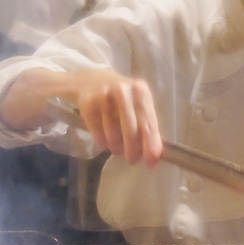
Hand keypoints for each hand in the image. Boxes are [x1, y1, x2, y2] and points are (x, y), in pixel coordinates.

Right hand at [0, 68, 163, 165]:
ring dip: (116, 147)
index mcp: (141, 91)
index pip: (149, 123)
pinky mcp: (88, 103)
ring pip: (113, 135)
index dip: (151, 146)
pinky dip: (102, 142)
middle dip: (132, 150)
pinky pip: (98, 134)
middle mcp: (123, 90)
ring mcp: (104, 95)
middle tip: (132, 159)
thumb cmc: (120, 99)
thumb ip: (148, 129)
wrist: (90, 81)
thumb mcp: (136, 106)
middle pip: (131, 131)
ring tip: (116, 147)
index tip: (151, 163)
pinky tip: (104, 139)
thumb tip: (155, 157)